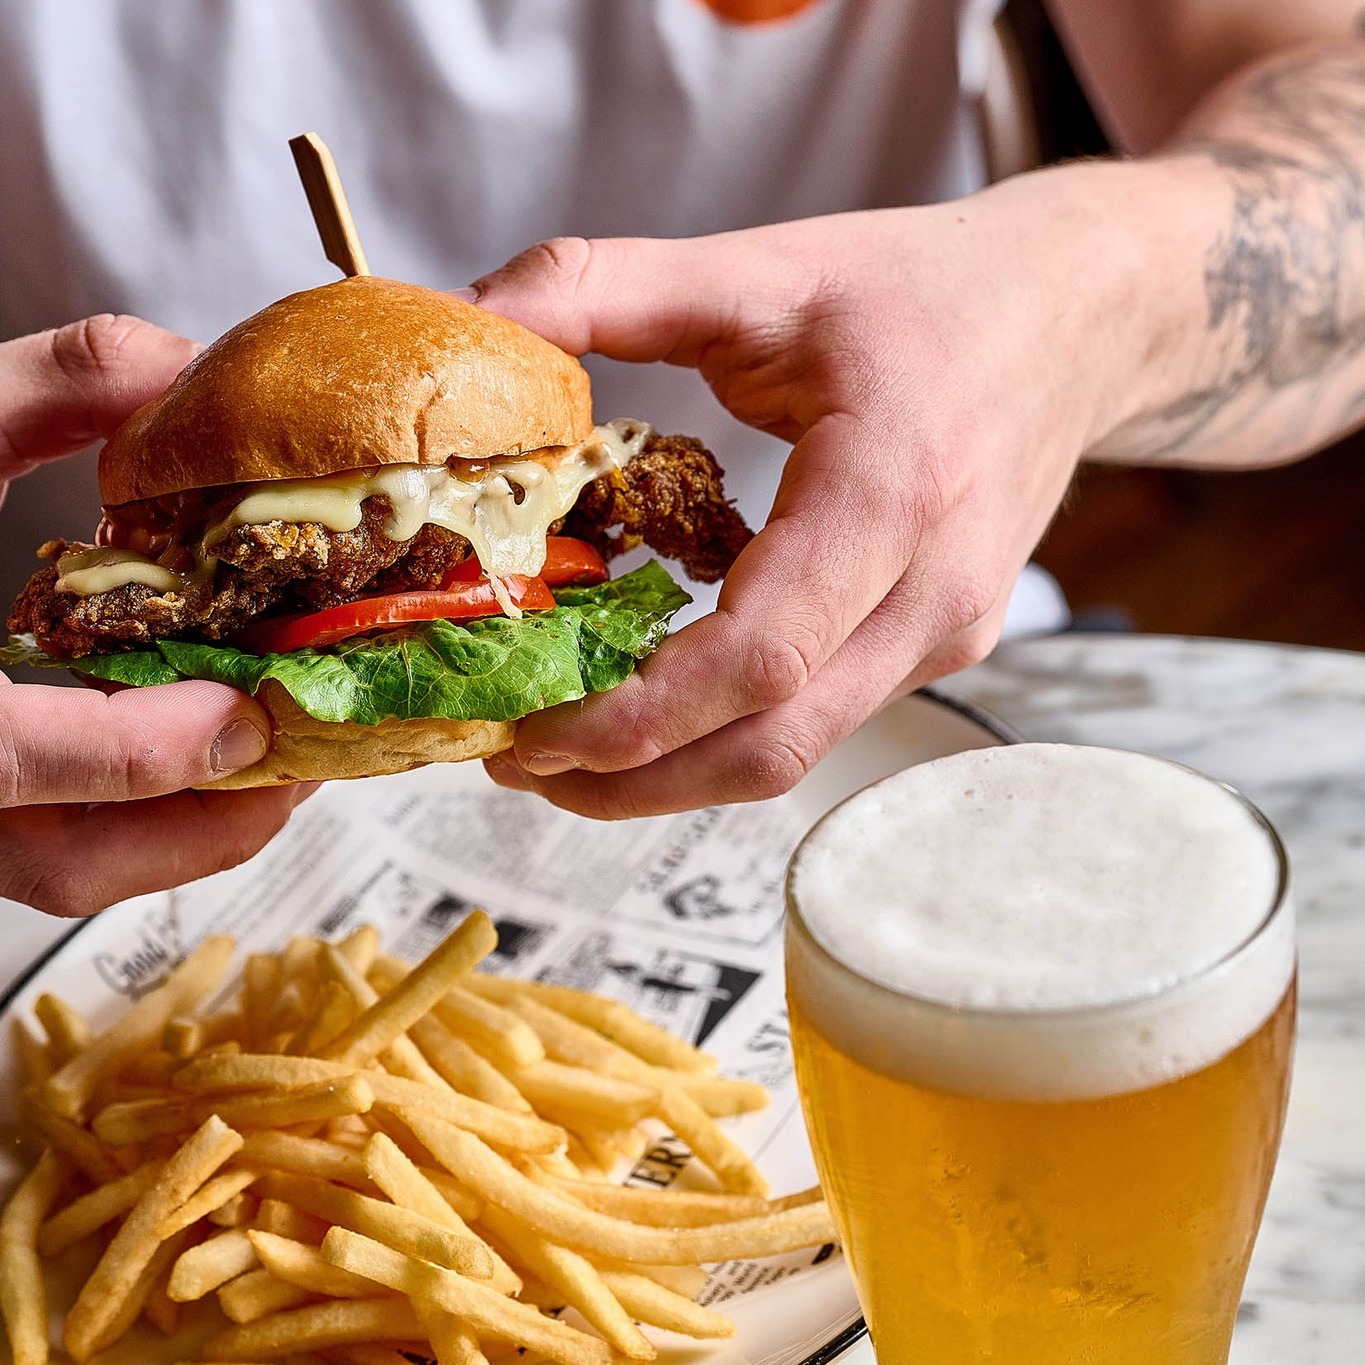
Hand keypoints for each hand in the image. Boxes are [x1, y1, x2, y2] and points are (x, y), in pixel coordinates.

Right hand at [0, 317, 311, 915]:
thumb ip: (37, 393)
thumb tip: (178, 367)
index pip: (4, 757)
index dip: (134, 752)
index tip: (243, 715)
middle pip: (64, 863)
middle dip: (210, 821)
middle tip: (310, 750)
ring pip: (67, 873)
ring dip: (195, 828)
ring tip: (287, 751)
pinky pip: (62, 848)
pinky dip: (153, 816)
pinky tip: (211, 748)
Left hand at [473, 181, 1123, 816]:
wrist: (1074, 318)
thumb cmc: (927, 291)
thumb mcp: (765, 267)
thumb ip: (606, 286)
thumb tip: (468, 318)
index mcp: (892, 495)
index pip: (761, 660)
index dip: (637, 719)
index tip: (531, 735)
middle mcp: (933, 593)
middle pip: (773, 746)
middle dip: (633, 780)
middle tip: (518, 760)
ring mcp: (946, 633)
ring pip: (795, 752)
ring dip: (673, 774)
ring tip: (568, 749)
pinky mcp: (938, 643)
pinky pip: (821, 717)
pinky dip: (726, 732)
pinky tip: (655, 701)